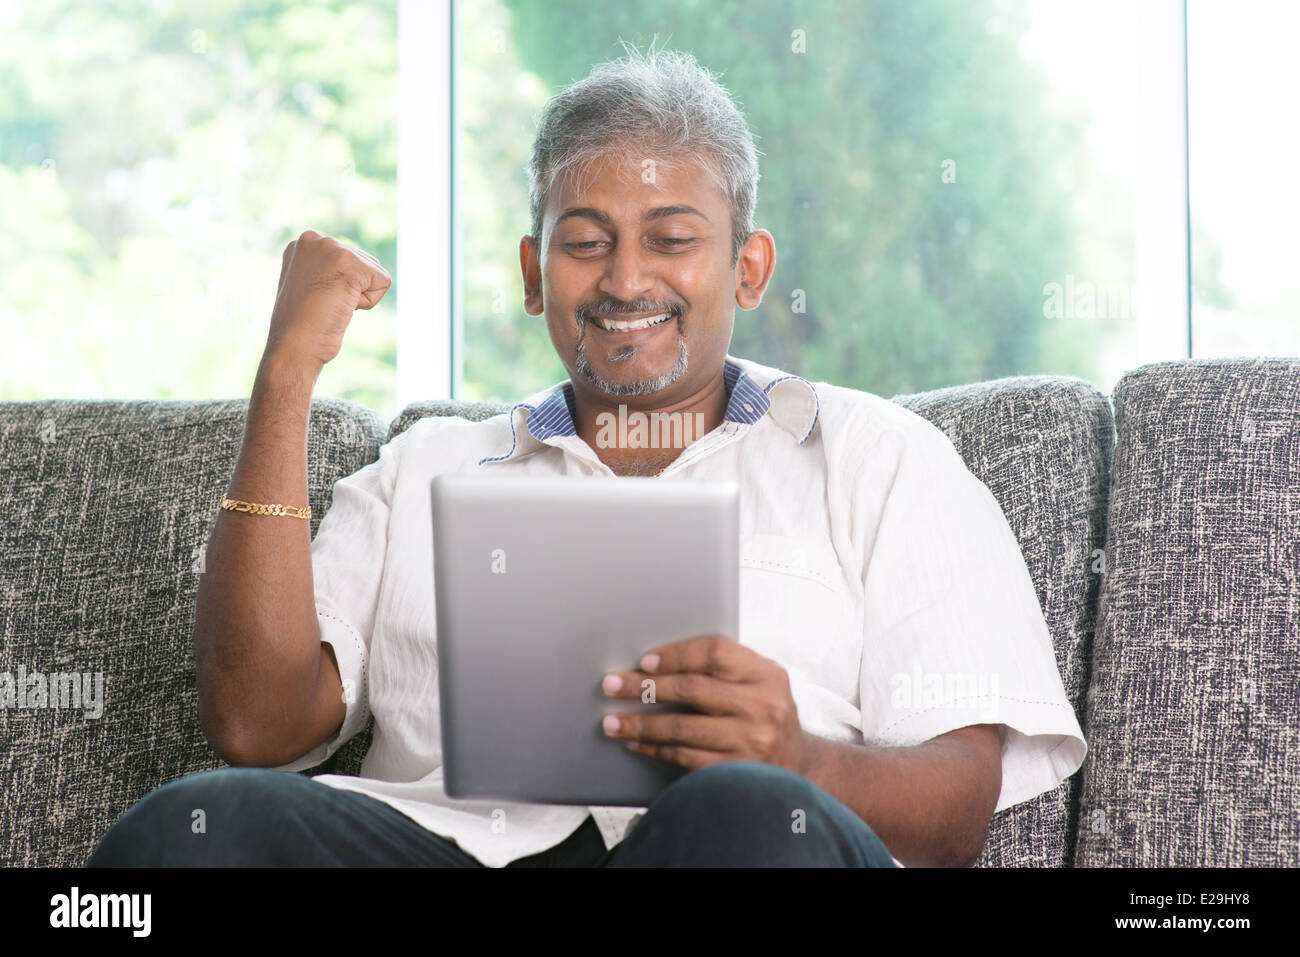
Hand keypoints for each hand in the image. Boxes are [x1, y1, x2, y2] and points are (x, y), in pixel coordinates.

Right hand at [264, 229, 391, 371]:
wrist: (294, 345)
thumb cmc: (301, 326)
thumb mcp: (309, 287)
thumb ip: (325, 271)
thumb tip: (346, 272)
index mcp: (304, 244)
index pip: (348, 259)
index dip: (340, 286)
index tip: (317, 299)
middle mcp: (315, 240)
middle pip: (365, 263)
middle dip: (352, 290)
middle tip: (325, 305)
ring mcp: (332, 248)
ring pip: (375, 272)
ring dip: (359, 296)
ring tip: (331, 305)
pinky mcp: (350, 262)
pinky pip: (383, 282)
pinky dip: (368, 303)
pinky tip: (341, 306)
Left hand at [599, 636, 807, 774]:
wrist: (801, 770)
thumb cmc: (767, 719)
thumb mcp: (761, 685)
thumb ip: (725, 671)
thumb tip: (658, 663)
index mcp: (768, 675)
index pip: (715, 653)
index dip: (676, 655)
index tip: (644, 661)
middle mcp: (764, 707)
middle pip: (692, 689)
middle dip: (645, 687)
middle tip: (612, 685)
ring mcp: (752, 742)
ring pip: (682, 728)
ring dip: (640, 724)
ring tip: (613, 721)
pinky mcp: (736, 773)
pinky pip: (684, 757)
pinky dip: (654, 750)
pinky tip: (636, 744)